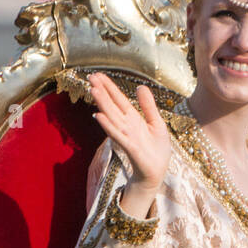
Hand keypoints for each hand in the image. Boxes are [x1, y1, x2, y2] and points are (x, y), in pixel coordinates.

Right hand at [89, 73, 170, 193]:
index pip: (119, 99)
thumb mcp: (156, 123)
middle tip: (90, 77)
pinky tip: (99, 116)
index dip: (109, 87)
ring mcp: (127, 136)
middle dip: (102, 91)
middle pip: (112, 105)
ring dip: (103, 104)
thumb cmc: (156, 149)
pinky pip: (118, 135)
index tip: (97, 75)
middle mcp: (127, 126)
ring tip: (93, 90)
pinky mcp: (131, 148)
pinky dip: (109, 126)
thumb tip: (140, 86)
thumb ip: (148, 106)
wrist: (157, 172)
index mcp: (133, 118)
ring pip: (112, 117)